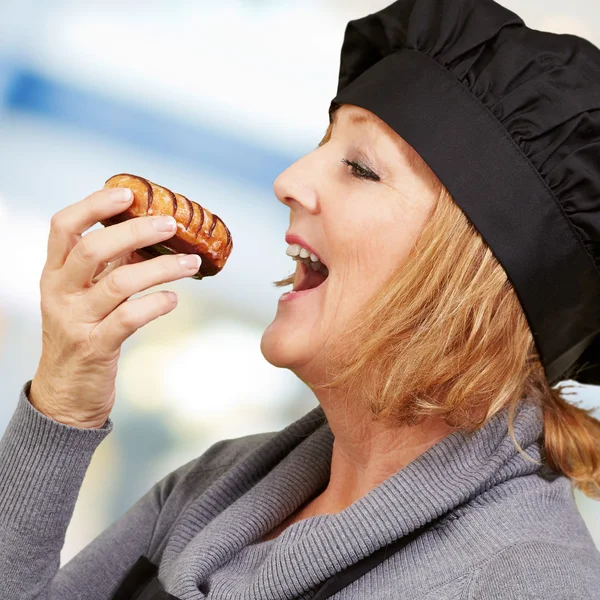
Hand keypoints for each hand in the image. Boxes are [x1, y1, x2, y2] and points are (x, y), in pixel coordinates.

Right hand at [29, 186, 201, 428]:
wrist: (65, 392)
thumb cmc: (83, 333)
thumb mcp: (86, 294)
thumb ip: (109, 266)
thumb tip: (150, 235)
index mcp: (55, 272)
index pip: (64, 226)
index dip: (94, 205)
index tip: (128, 194)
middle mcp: (59, 292)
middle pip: (94, 249)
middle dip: (136, 232)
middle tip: (171, 225)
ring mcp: (75, 320)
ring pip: (119, 283)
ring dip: (161, 269)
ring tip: (191, 263)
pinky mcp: (95, 347)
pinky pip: (129, 318)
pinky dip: (156, 304)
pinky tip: (173, 299)